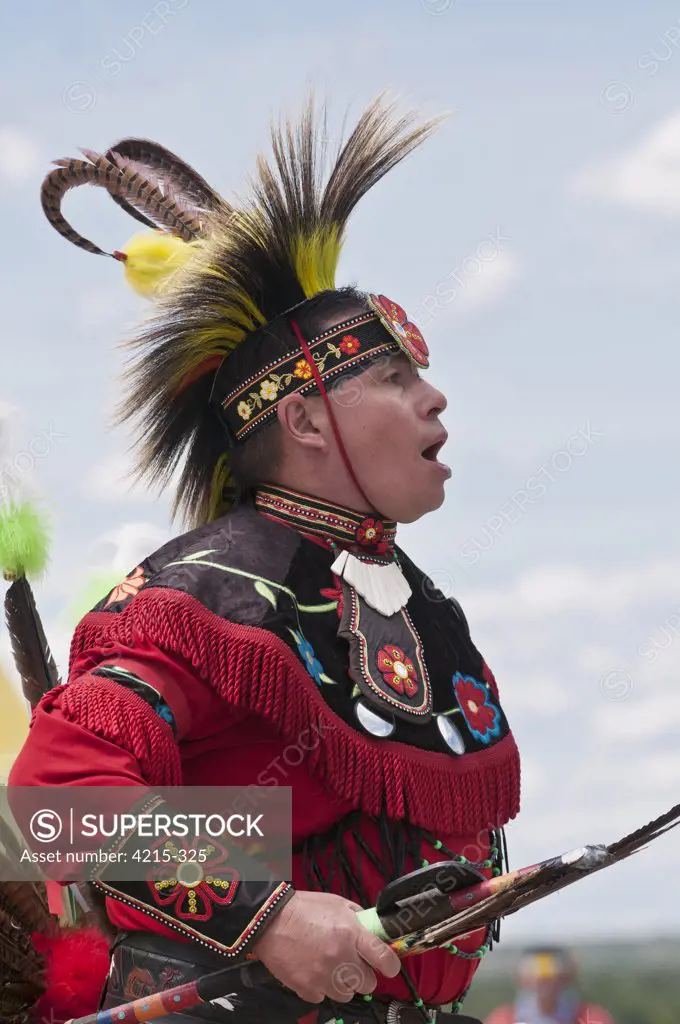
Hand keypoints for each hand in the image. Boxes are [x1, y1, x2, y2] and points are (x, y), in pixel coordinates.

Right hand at [252, 890, 400, 1003]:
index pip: (385, 959)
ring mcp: (324, 976)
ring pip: (347, 995)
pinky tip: (314, 972)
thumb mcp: (337, 903)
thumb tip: (372, 929)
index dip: (391, 965)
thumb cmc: (306, 908)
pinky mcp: (307, 988)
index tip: (389, 966)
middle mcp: (342, 958)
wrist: (270, 920)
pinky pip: (323, 997)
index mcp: (352, 934)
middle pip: (368, 983)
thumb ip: (358, 918)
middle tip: (353, 964)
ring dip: (343, 984)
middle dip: (363, 975)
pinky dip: (321, 988)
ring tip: (332, 968)